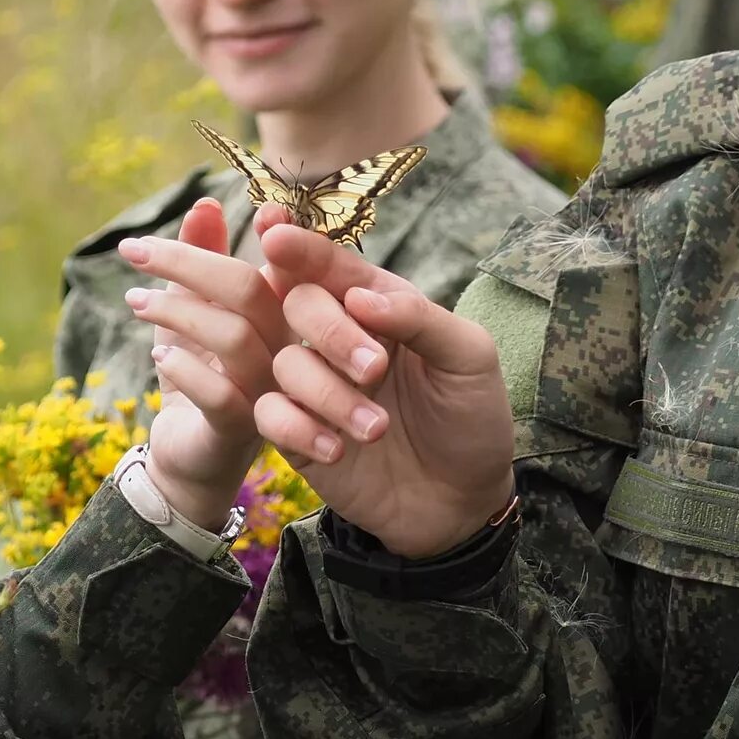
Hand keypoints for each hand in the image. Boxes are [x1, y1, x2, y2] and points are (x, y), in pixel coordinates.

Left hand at [119, 198, 291, 522]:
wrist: (187, 458)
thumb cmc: (198, 378)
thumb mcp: (193, 313)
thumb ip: (202, 260)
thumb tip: (204, 202)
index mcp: (284, 318)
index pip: (283, 263)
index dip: (254, 232)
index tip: (206, 205)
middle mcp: (287, 354)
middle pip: (252, 291)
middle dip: (188, 262)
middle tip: (135, 251)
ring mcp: (269, 396)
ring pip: (236, 337)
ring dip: (177, 311)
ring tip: (136, 301)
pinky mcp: (240, 432)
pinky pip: (221, 394)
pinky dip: (183, 366)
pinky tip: (158, 353)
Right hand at [252, 223, 514, 557]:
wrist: (463, 503)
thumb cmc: (470, 418)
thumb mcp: (468, 358)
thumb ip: (419, 317)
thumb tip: (360, 296)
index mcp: (375, 304)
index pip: (329, 264)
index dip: (299, 246)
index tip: (276, 236)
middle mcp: (334, 337)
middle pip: (296, 303)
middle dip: (330, 331)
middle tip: (375, 369)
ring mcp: (312, 385)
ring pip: (284, 363)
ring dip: (328, 394)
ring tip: (378, 430)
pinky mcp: (295, 433)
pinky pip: (269, 415)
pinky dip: (299, 429)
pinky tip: (338, 451)